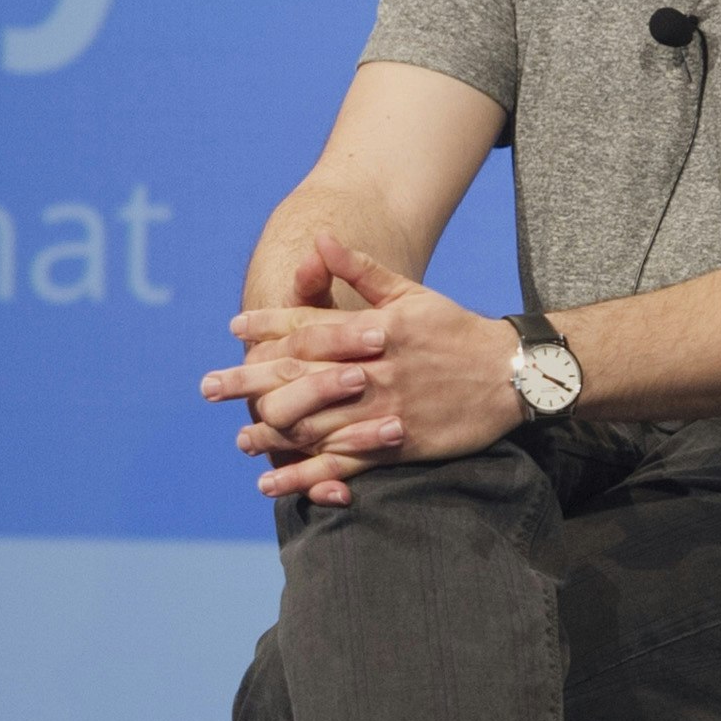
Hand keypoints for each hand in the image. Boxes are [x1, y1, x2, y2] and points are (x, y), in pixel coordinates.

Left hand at [200, 231, 526, 505]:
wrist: (511, 374)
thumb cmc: (455, 329)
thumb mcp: (410, 293)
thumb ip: (360, 271)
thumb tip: (322, 238)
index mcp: (373, 330)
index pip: (310, 327)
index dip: (269, 326)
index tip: (235, 327)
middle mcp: (371, 370)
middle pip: (299, 377)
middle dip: (251, 381)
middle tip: (209, 386)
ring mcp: (381, 410)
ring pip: (315, 424)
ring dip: (272, 432)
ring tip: (239, 437)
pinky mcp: (396, 445)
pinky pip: (342, 463)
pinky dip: (305, 474)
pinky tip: (274, 482)